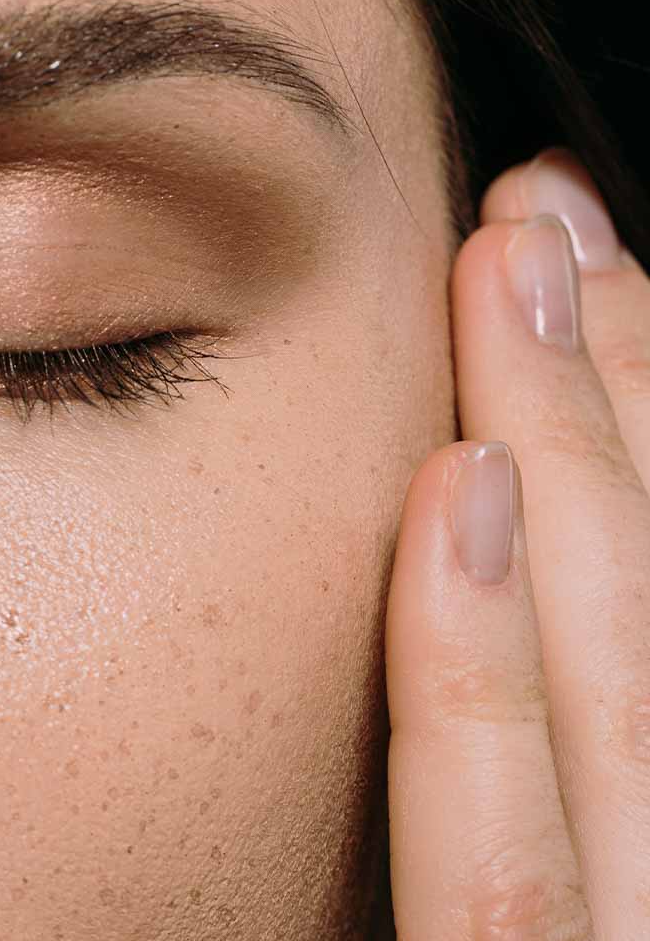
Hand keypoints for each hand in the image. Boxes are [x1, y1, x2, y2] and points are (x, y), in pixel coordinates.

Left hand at [387, 149, 649, 936]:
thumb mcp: (524, 849)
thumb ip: (507, 755)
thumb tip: (474, 492)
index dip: (636, 425)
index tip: (579, 266)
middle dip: (613, 401)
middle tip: (536, 216)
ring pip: (616, 702)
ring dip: (575, 467)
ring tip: (513, 277)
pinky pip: (498, 872)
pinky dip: (481, 675)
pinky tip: (456, 501)